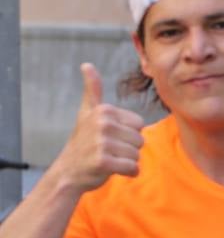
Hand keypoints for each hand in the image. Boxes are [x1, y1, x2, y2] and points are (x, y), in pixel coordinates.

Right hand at [52, 64, 146, 192]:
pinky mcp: (103, 162)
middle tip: (108, 150)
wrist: (69, 171)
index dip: (127, 133)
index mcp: (104, 110)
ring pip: (137, 154)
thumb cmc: (83, 142)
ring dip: (127, 161)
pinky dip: (127, 172)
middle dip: (128, 149)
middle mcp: (102, 123)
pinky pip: (133, 168)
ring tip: (108, 158)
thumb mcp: (87, 113)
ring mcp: (102, 143)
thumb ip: (92, 90)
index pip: (139, 124)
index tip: (109, 136)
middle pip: (140, 139)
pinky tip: (111, 169)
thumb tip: (87, 64)